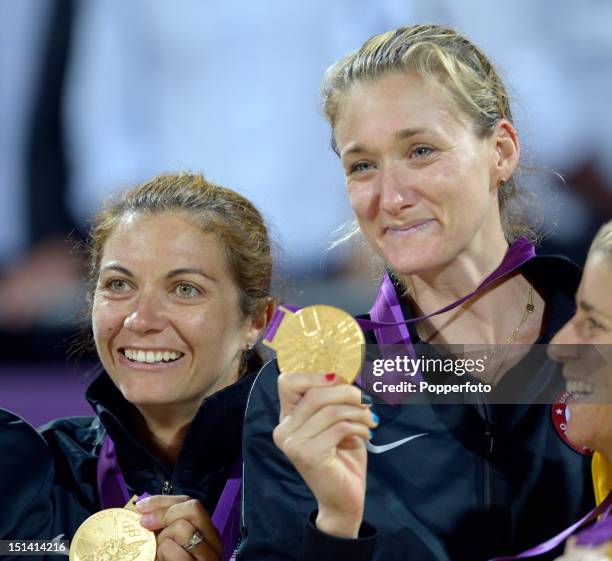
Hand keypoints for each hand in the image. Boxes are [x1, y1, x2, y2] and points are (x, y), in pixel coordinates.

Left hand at [137, 495, 221, 560]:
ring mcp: (209, 557)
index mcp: (206, 533)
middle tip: (144, 524)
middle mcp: (213, 542)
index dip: (164, 501)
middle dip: (164, 514)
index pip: (190, 503)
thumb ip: (161, 528)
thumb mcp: (165, 546)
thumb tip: (141, 510)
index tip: (141, 507)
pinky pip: (173, 549)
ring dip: (161, 539)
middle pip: (193, 508)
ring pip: (183, 528)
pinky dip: (160, 553)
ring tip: (157, 554)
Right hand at [272, 372, 376, 537]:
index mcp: (286, 419)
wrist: (344, 501)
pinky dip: (358, 427)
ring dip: (358, 412)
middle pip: (315, 393)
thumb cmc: (342, 457)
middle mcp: (283, 430)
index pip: (288, 382)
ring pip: (330, 410)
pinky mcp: (308, 455)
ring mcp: (293, 444)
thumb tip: (347, 376)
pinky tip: (366, 434)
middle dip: (347, 392)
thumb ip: (335, 400)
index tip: (341, 381)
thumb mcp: (337, 422)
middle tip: (366, 401)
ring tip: (370, 420)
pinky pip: (339, 427)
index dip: (315, 376)